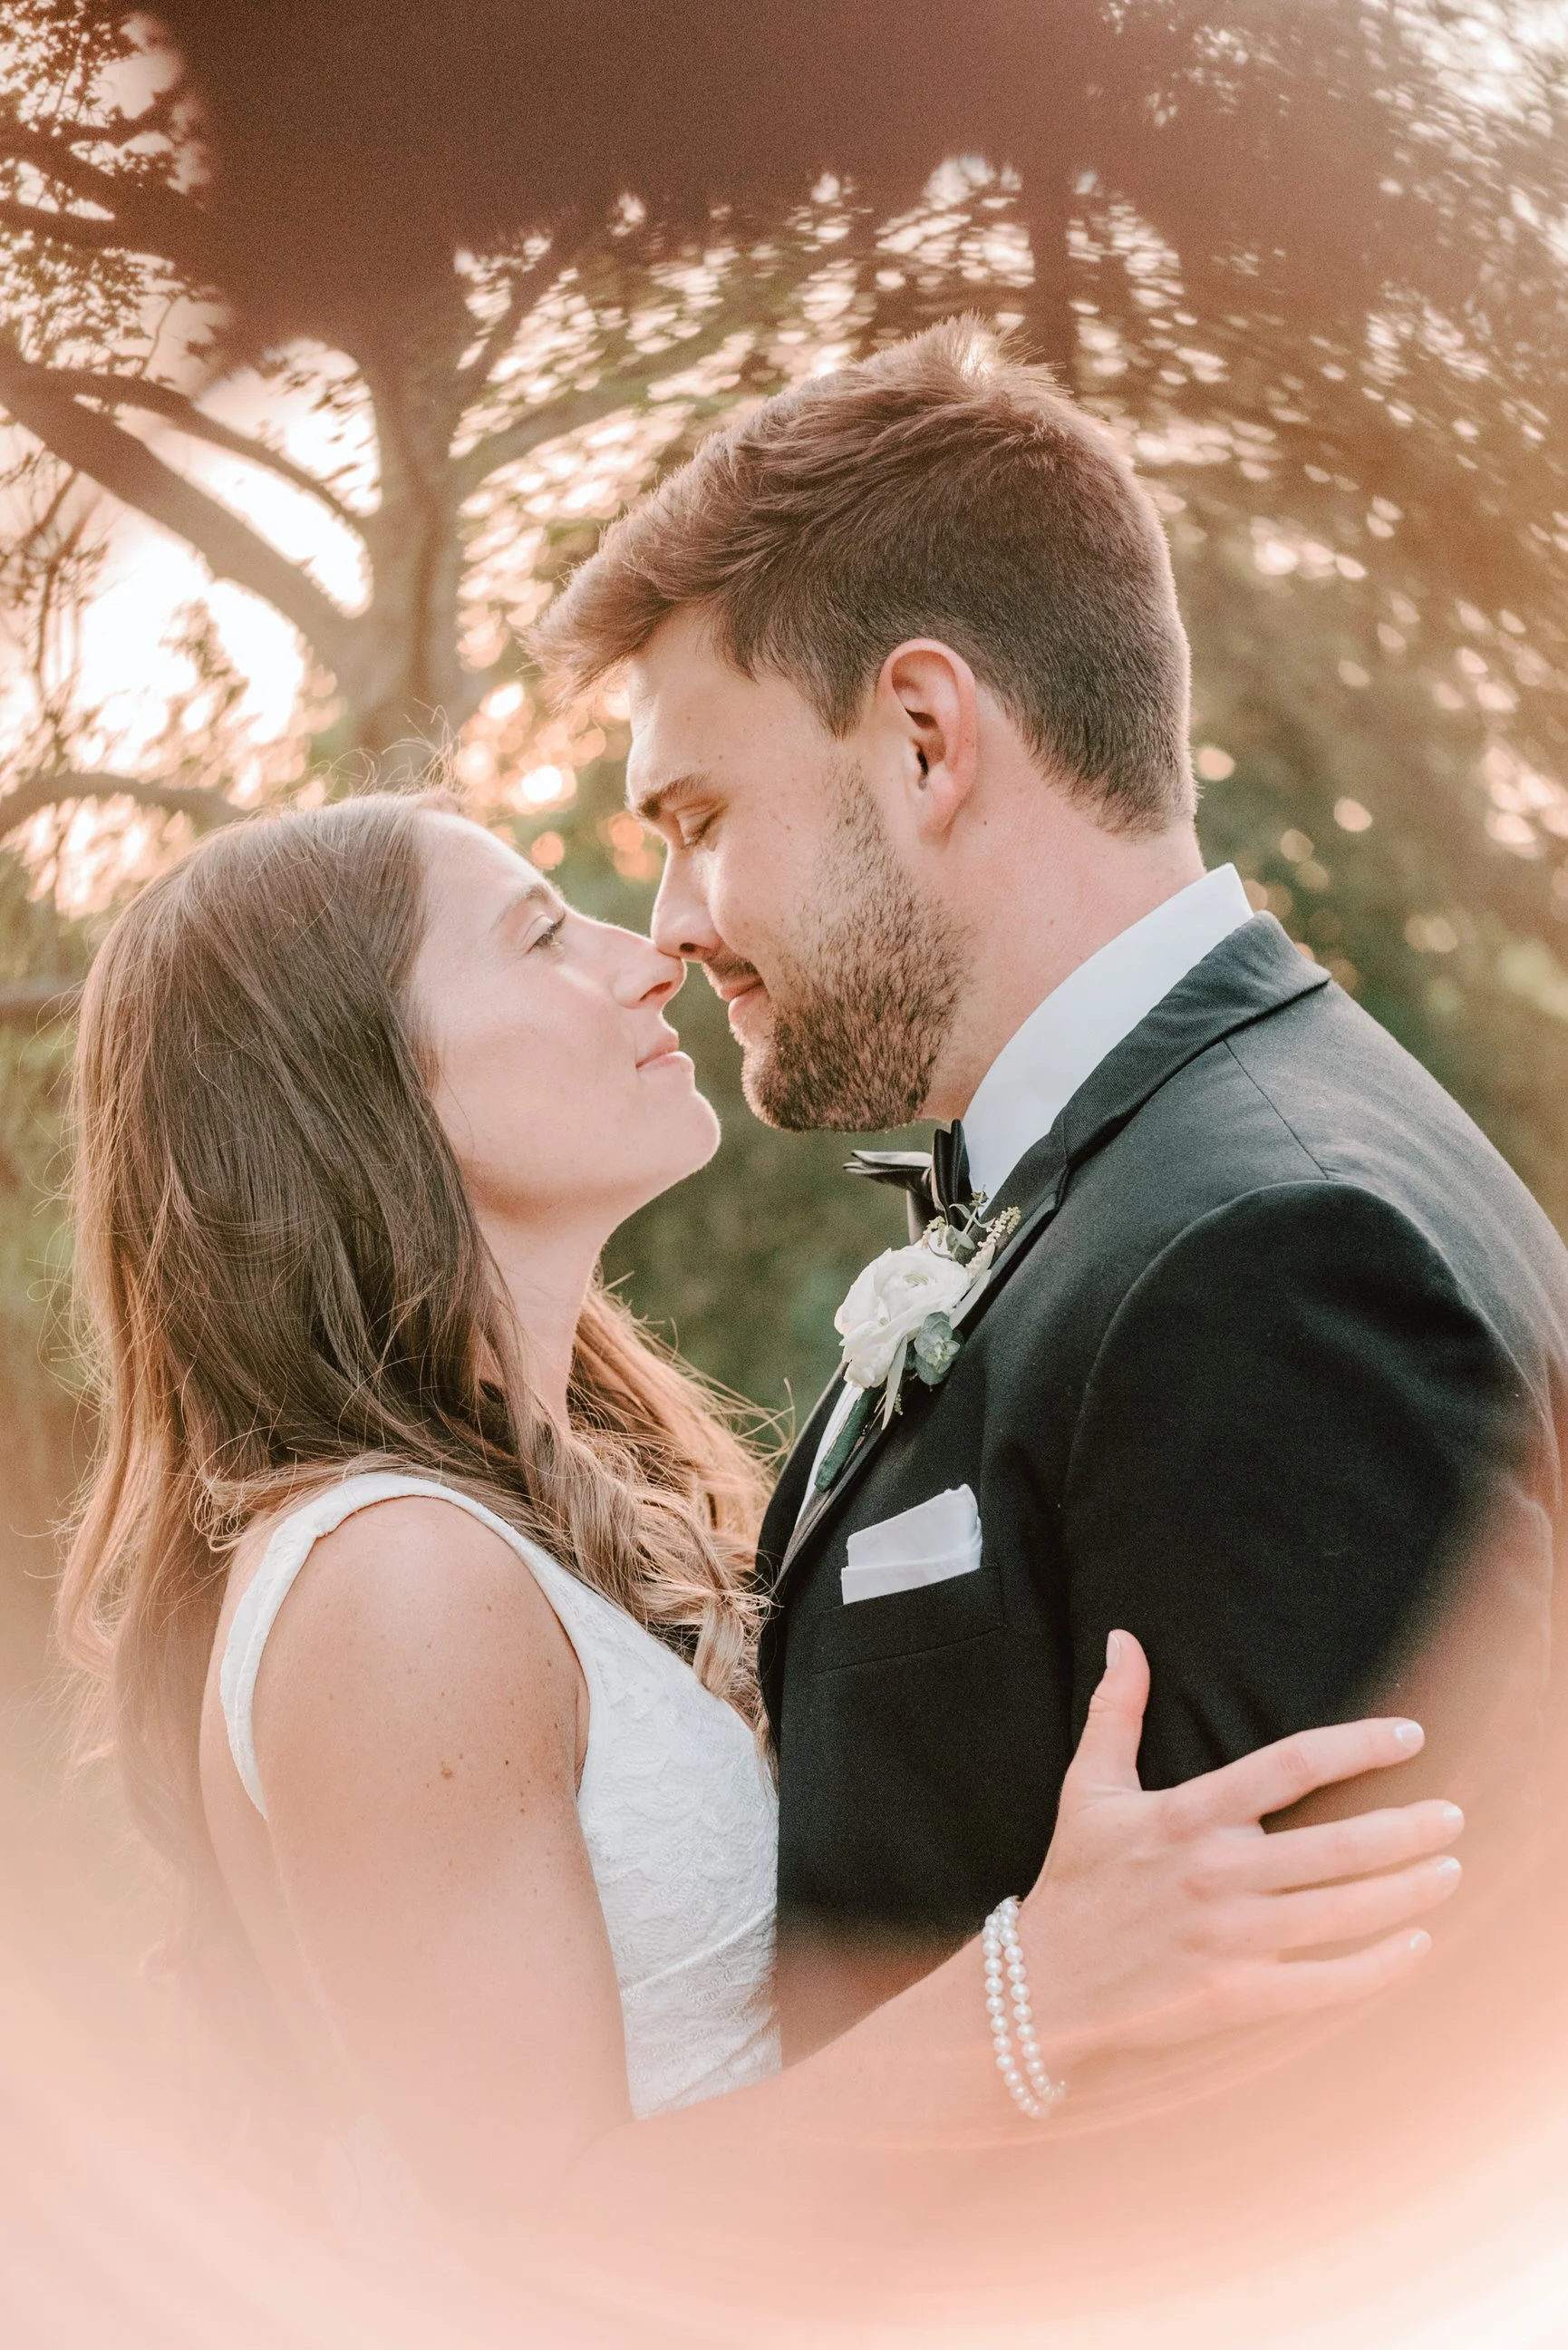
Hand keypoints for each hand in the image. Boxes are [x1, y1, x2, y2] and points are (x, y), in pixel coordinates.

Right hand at [1019, 1631, 1462, 2065]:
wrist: (1043, 1984)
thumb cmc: (1076, 1877)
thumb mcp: (1088, 1785)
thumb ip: (1116, 1710)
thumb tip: (1125, 1637)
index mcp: (1186, 1814)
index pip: (1289, 1766)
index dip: (1358, 1746)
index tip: (1409, 1736)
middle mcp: (1212, 1873)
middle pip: (1333, 1847)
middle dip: (1406, 1830)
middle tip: (1453, 1817)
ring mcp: (1226, 1939)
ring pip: (1340, 1914)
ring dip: (1406, 1893)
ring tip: (1449, 1871)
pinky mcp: (1232, 1997)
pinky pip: (1324, 1984)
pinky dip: (1378, 1969)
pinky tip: (1416, 1947)